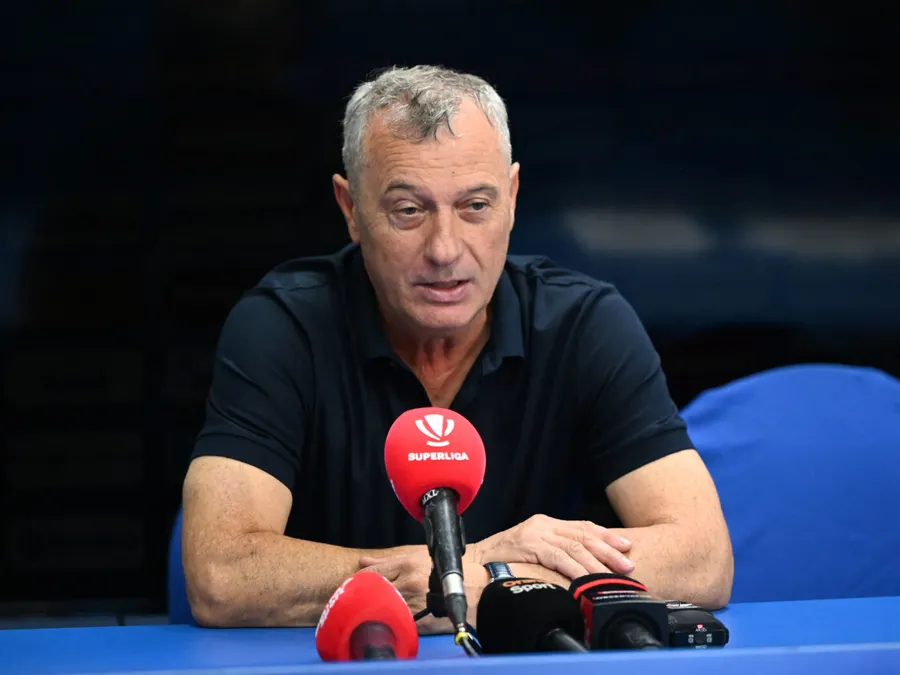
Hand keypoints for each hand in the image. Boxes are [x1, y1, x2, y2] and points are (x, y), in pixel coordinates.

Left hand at [358, 545, 487, 633]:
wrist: (480, 591)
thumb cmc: (452, 571)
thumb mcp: (421, 557)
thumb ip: (389, 561)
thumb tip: (363, 561)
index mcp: (407, 563)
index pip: (371, 572)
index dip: (357, 580)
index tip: (350, 586)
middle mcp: (408, 581)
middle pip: (372, 589)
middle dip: (361, 595)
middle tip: (352, 601)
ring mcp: (414, 601)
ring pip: (382, 606)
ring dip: (372, 609)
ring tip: (366, 612)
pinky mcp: (420, 621)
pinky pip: (397, 622)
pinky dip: (389, 623)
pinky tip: (385, 623)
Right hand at [471, 514, 633, 580]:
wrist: (473, 563)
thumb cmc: (502, 562)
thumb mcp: (531, 552)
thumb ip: (553, 553)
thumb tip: (580, 567)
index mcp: (545, 524)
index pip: (582, 527)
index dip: (606, 537)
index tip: (626, 546)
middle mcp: (543, 524)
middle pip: (583, 535)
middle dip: (608, 550)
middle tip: (627, 564)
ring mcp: (536, 533)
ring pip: (574, 546)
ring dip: (597, 562)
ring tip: (613, 574)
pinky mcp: (529, 545)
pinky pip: (558, 556)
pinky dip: (575, 567)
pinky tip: (587, 577)